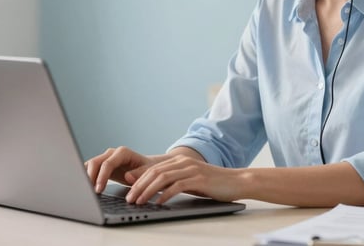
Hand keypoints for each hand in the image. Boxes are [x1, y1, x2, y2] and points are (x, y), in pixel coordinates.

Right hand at [85, 146, 159, 193]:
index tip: (98, 190)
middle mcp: (112, 153)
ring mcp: (105, 158)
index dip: (101, 177)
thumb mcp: (148, 172)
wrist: (146, 168)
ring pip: (90, 165)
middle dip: (90, 178)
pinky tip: (85, 189)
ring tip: (84, 192)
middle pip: (95, 163)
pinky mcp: (101, 166)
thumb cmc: (148, 170)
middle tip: (89, 193)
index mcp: (122, 153)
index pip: (108, 164)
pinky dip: (86, 178)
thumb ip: (139, 173)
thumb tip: (128, 176)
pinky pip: (90, 170)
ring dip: (85, 177)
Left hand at [124, 155, 242, 204]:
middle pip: (154, 172)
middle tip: (129, 198)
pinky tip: (158, 202)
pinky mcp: (198, 178)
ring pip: (162, 178)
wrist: (237, 181)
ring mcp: (191, 169)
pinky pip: (177, 186)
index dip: (138, 178)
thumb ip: (174, 181)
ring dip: (147, 190)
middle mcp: (183, 162)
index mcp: (179, 160)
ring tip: (139, 201)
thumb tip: (154, 190)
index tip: (127, 188)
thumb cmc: (213, 184)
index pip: (153, 168)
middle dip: (139, 185)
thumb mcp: (190, 180)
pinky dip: (165, 195)